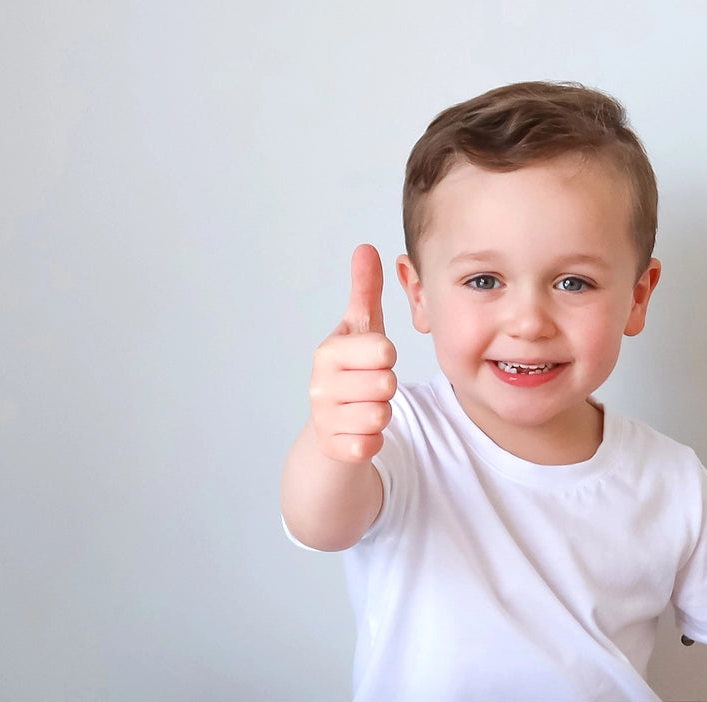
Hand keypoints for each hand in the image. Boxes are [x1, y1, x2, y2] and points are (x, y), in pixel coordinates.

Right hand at [309, 244, 397, 461]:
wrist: (328, 430)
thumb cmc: (351, 374)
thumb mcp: (360, 332)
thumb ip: (365, 293)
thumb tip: (366, 248)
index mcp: (328, 352)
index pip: (383, 350)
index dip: (387, 358)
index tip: (373, 360)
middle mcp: (319, 385)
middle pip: (386, 384)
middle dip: (387, 389)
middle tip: (370, 388)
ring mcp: (324, 419)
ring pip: (382, 415)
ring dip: (383, 414)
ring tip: (366, 408)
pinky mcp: (335, 449)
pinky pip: (372, 444)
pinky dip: (374, 441)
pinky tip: (360, 432)